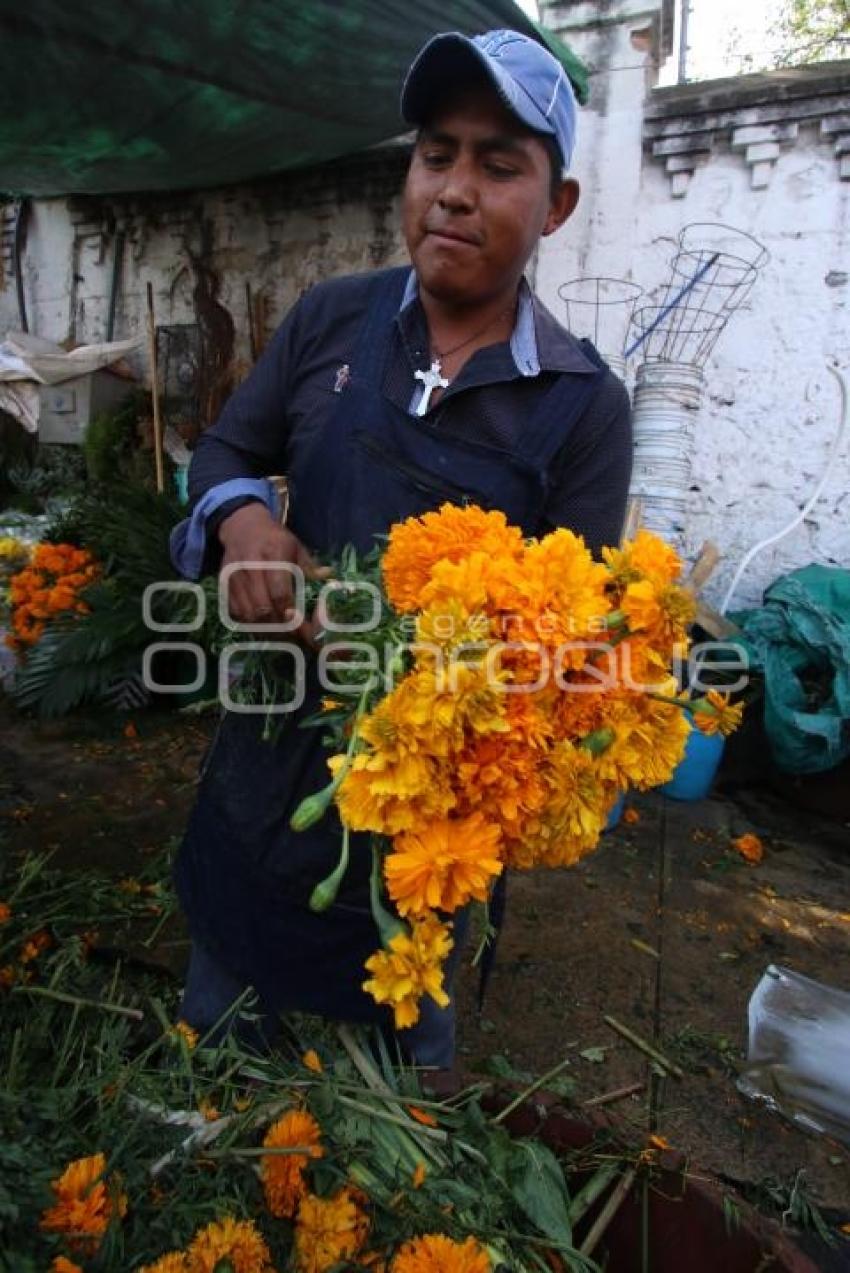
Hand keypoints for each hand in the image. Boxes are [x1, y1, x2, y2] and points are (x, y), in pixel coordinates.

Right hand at [217, 503, 326, 635]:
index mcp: (273, 553)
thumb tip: (328, 577)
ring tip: (279, 632)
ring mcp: (234, 577)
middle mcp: (251, 566)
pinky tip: (262, 624)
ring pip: (248, 614)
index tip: (302, 626)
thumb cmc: (274, 539)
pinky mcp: (224, 585)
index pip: (280, 593)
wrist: (241, 527)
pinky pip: (235, 613)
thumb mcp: (295, 546)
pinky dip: (249, 623)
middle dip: (279, 627)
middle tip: (293, 635)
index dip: (291, 614)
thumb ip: (310, 566)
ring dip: (265, 629)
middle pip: (263, 608)